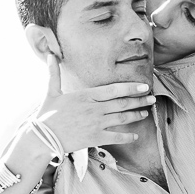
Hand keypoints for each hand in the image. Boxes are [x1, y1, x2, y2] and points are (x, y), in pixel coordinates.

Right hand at [35, 54, 154, 152]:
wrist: (42, 137)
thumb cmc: (47, 114)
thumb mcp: (51, 92)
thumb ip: (53, 73)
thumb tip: (49, 55)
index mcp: (86, 95)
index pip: (114, 89)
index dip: (131, 87)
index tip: (144, 86)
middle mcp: (94, 108)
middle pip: (122, 103)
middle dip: (139, 100)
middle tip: (152, 98)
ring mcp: (96, 124)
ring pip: (122, 118)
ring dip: (136, 115)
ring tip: (145, 112)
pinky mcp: (95, 138)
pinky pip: (116, 137)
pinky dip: (128, 136)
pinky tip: (136, 135)